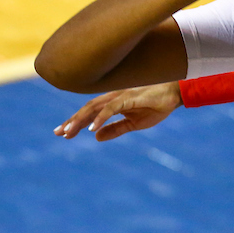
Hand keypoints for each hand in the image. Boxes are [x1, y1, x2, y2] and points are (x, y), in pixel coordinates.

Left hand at [54, 82, 182, 141]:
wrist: (174, 95)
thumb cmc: (156, 106)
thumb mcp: (134, 123)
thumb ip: (115, 130)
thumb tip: (96, 137)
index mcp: (113, 103)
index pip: (90, 112)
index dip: (76, 122)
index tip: (62, 133)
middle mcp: (112, 97)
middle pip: (87, 109)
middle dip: (72, 121)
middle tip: (59, 133)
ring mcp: (120, 96)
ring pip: (94, 108)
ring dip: (81, 120)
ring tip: (69, 132)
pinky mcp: (129, 98)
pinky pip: (111, 109)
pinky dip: (100, 118)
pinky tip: (92, 129)